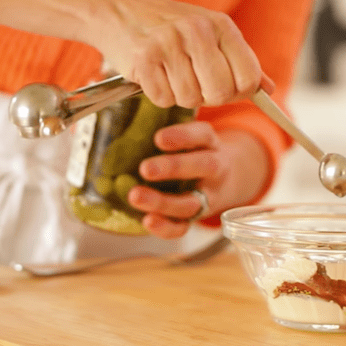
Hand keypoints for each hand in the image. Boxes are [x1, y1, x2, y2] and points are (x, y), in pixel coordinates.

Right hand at [91, 0, 264, 108]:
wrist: (120, 10)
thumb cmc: (171, 26)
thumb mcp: (212, 33)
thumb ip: (241, 61)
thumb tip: (268, 90)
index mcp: (221, 25)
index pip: (248, 77)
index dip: (240, 91)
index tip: (228, 88)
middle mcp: (197, 31)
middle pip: (220, 93)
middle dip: (209, 97)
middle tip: (196, 82)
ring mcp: (169, 45)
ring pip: (190, 99)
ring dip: (181, 95)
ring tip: (172, 73)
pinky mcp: (144, 60)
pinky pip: (163, 100)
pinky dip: (160, 95)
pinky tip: (155, 75)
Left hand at [126, 121, 269, 238]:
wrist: (230, 178)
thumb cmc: (198, 152)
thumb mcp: (193, 135)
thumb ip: (165, 129)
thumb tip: (115, 119)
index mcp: (211, 143)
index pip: (202, 135)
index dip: (182, 137)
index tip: (159, 138)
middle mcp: (215, 169)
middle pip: (202, 167)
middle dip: (174, 168)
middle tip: (146, 168)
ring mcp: (209, 196)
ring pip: (191, 202)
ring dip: (163, 202)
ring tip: (136, 197)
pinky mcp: (198, 217)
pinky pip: (185, 226)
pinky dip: (166, 227)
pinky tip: (148, 221)